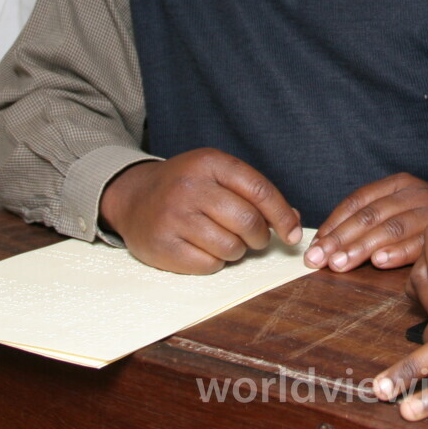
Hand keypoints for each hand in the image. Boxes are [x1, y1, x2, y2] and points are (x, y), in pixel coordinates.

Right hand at [98, 148, 301, 273]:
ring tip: (223, 240)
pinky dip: (214, 262)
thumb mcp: (217, 175)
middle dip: (260, 237)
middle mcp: (190, 187)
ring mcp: (174, 217)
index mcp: (210, 163)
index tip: (293, 234)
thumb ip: (253, 193)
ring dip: (236, 250)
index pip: (259, 190)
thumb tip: (294, 220)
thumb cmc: (185, 187)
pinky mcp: (163, 245)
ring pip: (230, 247)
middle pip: (248, 222)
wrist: (132, 197)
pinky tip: (203, 248)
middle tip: (254, 238)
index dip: (282, 216)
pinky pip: (208, 265)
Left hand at [305, 172, 427, 271]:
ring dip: (363, 248)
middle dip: (342, 240)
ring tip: (341, 264)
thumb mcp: (397, 218)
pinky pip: (420, 242)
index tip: (315, 248)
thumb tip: (323, 247)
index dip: (334, 225)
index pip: (358, 202)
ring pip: (391, 227)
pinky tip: (379, 262)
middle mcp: (417, 192)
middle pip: (371, 215)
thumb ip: (366, 226)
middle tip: (321, 261)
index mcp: (399, 184)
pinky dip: (398, 252)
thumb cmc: (426, 231)